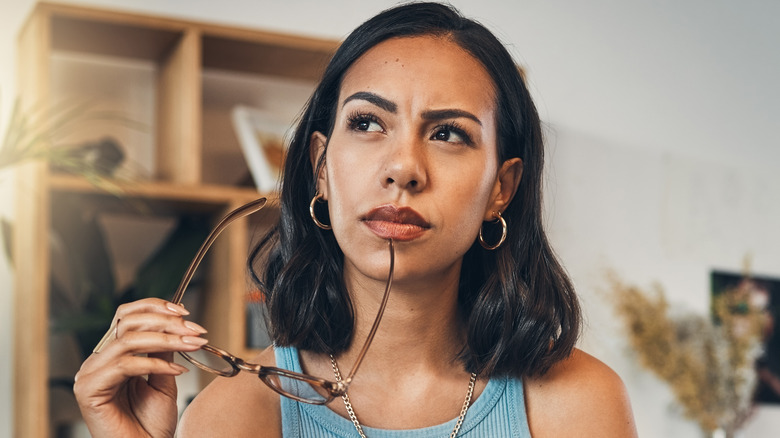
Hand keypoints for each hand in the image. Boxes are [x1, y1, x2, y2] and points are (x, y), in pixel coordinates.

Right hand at [74, 298, 208, 437]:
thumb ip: (163, 351)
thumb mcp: (164, 378)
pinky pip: (125, 364)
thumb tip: (175, 323)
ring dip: (166, 339)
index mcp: (113, 355)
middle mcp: (98, 361)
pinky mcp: (89, 390)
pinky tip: (177, 370)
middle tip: (194, 330)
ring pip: (127, 340)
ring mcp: (91, 374)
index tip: (185, 312)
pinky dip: (155, 364)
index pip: (127, 315)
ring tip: (191, 345)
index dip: (155, 307)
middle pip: (126, 322)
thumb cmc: (151, 424)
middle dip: (165, 321)